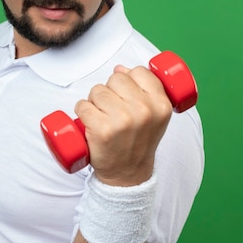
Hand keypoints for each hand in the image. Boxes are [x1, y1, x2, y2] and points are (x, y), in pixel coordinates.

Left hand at [74, 65, 172, 185]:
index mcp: (161, 104)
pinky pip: (82, 105)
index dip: (129, 81)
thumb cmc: (138, 141)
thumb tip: (120, 68)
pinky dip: (81, 112)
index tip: (127, 96)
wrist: (127, 174)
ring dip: (94, 101)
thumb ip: (145, 89)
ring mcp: (123, 120)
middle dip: (110, 90)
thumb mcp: (155, 115)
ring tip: (102, 118)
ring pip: (97, 90)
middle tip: (113, 111)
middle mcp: (144, 111)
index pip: (138, 72)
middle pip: (115, 78)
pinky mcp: (102, 129)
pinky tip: (88, 123)